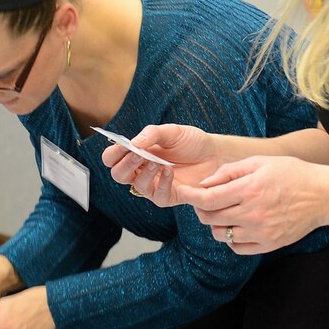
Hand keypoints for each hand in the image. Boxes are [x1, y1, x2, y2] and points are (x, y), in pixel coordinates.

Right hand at [101, 124, 222, 206]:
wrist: (216, 154)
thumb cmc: (192, 142)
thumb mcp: (172, 131)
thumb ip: (152, 134)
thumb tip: (133, 143)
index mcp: (136, 154)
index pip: (112, 158)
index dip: (113, 153)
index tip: (123, 145)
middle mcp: (141, 171)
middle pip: (118, 175)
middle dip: (126, 164)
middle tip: (138, 154)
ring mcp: (154, 185)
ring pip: (137, 186)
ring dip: (145, 173)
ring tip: (157, 162)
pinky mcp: (169, 197)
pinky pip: (158, 196)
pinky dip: (163, 183)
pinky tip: (170, 172)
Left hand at [178, 155, 321, 254]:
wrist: (322, 195)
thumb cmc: (291, 174)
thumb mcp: (260, 162)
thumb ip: (229, 171)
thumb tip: (204, 184)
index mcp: (249, 190)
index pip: (207, 199)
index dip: (189, 196)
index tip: (182, 191)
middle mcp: (253, 213)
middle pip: (210, 218)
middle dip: (200, 209)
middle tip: (205, 201)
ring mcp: (261, 232)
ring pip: (221, 235)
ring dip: (216, 224)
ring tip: (224, 212)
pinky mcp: (269, 244)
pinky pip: (237, 247)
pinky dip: (231, 238)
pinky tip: (237, 226)